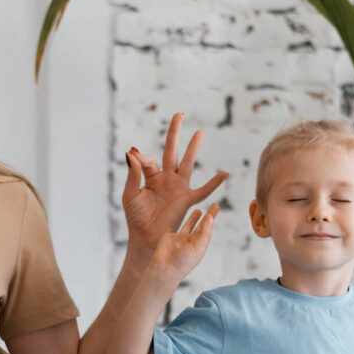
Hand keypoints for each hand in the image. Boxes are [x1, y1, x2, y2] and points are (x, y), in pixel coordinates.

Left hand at [123, 113, 226, 258]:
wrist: (145, 239)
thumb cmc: (136, 218)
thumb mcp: (130, 194)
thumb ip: (133, 173)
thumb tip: (132, 150)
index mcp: (151, 177)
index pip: (149, 160)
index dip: (142, 157)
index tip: (137, 157)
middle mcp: (166, 179)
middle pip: (172, 151)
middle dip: (175, 133)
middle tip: (180, 114)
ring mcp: (178, 188)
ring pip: (187, 163)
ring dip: (193, 148)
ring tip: (199, 132)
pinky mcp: (186, 200)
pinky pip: (203, 190)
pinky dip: (214, 182)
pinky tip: (224, 173)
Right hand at [150, 203, 220, 282]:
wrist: (164, 268)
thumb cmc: (183, 262)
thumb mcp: (198, 247)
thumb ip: (204, 232)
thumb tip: (210, 218)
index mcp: (200, 245)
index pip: (208, 229)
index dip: (212, 217)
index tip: (216, 206)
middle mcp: (191, 241)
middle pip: (201, 225)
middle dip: (208, 216)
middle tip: (215, 205)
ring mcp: (180, 239)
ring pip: (188, 225)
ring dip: (194, 218)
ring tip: (199, 210)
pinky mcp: (169, 237)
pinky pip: (173, 228)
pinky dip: (175, 224)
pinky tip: (177, 222)